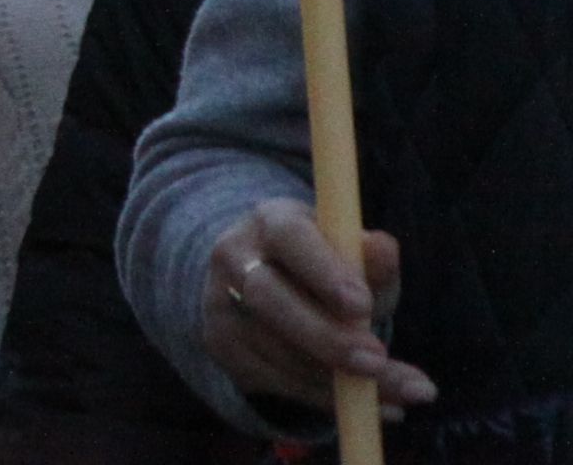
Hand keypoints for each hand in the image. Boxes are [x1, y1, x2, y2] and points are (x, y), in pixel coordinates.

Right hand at [199, 201, 430, 412]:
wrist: (266, 283)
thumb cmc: (325, 268)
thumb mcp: (353, 258)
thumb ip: (372, 259)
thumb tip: (384, 247)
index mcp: (270, 221)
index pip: (288, 237)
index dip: (323, 271)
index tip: (362, 305)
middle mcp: (234, 257)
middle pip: (268, 298)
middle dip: (326, 337)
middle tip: (378, 362)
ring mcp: (221, 304)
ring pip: (276, 349)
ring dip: (341, 380)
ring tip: (403, 393)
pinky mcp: (223, 346)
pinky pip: (276, 380)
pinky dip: (327, 398)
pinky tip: (369, 405)